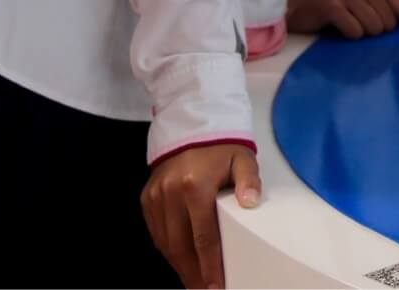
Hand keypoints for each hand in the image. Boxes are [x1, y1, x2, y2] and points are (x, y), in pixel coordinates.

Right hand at [142, 142, 259, 288]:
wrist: (192, 125)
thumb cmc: (220, 146)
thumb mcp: (243, 159)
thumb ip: (249, 181)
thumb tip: (251, 203)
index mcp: (196, 186)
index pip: (204, 236)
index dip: (210, 265)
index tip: (215, 284)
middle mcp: (171, 194)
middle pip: (181, 246)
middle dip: (192, 273)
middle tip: (203, 289)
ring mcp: (156, 197)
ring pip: (165, 243)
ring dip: (179, 265)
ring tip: (194, 280)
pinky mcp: (147, 199)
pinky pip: (156, 232)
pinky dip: (168, 249)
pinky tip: (180, 260)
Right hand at [285, 0, 398, 38]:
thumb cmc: (334, 0)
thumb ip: (392, 6)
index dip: (390, 21)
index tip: (374, 20)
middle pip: (387, 23)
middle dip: (374, 29)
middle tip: (355, 21)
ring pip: (373, 29)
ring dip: (360, 32)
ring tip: (347, 22)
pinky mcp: (332, 7)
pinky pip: (355, 32)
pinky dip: (348, 35)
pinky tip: (337, 26)